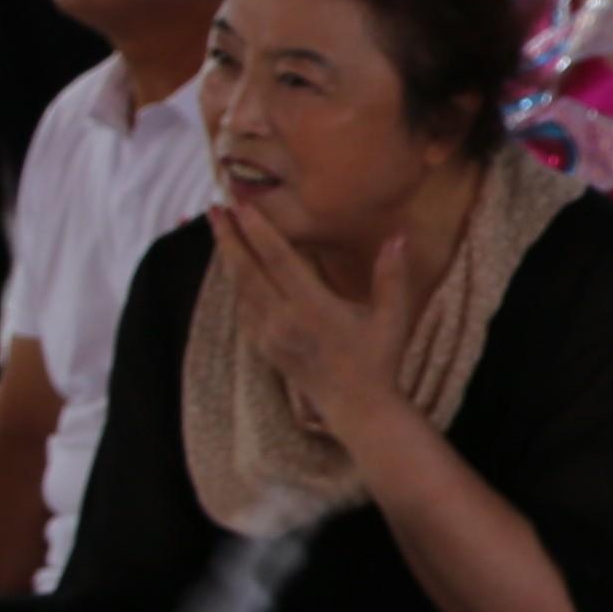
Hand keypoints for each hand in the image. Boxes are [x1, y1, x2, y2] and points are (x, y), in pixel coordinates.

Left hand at [211, 198, 415, 434]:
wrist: (356, 406)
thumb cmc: (379, 358)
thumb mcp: (393, 317)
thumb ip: (392, 276)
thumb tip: (398, 236)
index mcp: (314, 308)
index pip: (279, 260)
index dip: (259, 231)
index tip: (243, 206)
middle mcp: (285, 320)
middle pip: (247, 272)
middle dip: (229, 238)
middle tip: (215, 209)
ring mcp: (270, 336)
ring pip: (241, 290)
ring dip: (228, 259)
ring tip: (220, 231)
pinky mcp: (264, 348)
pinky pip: (244, 310)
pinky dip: (237, 286)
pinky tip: (235, 270)